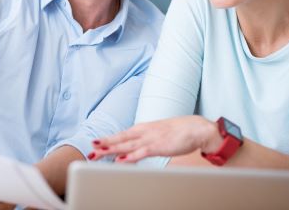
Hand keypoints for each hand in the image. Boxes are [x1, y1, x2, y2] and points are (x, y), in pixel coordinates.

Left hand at [88, 116, 221, 162]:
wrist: (198, 128)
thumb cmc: (179, 131)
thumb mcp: (158, 133)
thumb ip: (146, 139)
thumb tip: (136, 145)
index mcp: (143, 129)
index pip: (122, 135)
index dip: (109, 140)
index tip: (96, 144)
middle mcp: (144, 132)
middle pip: (121, 139)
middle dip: (105, 144)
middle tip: (91, 149)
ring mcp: (151, 139)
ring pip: (127, 145)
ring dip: (112, 149)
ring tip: (99, 152)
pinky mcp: (159, 146)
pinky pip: (142, 152)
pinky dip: (131, 156)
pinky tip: (121, 160)